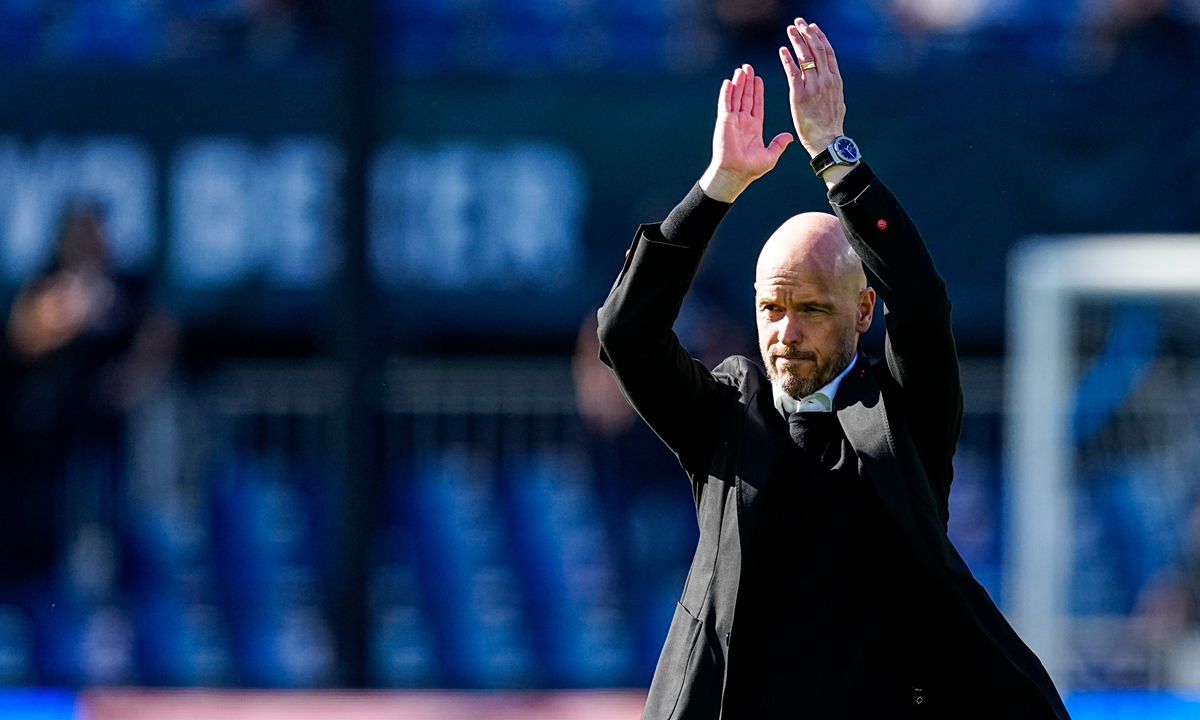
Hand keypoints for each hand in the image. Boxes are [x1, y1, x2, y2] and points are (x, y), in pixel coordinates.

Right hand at [699, 64, 792, 202]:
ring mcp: (732, 120)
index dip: (758, 91)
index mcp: (754, 128)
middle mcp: (743, 122)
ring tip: (741, 69)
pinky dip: (727, 92)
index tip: (759, 78)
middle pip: (746, 97)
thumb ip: (779, 144)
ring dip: (738, 83)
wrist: (735, 174)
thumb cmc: (750, 169)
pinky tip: (729, 81)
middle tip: (748, 67)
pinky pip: (725, 103)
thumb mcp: (770, 155)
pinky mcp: (724, 121)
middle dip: (747, 82)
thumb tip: (789, 136)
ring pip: (736, 97)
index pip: (756, 104)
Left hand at [779, 19, 845, 158]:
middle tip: (799, 22)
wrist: (827, 141)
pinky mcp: (800, 96)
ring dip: (797, 41)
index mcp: (835, 80)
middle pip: (817, 50)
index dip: (820, 37)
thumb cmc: (831, 125)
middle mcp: (826, 80)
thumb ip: (832, 88)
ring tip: (790, 30)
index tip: (813, 27)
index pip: (828, 52)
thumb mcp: (837, 102)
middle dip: (808, 33)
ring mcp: (814, 87)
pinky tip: (782, 50)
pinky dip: (787, 60)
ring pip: (805, 57)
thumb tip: (831, 81)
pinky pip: (793, 73)